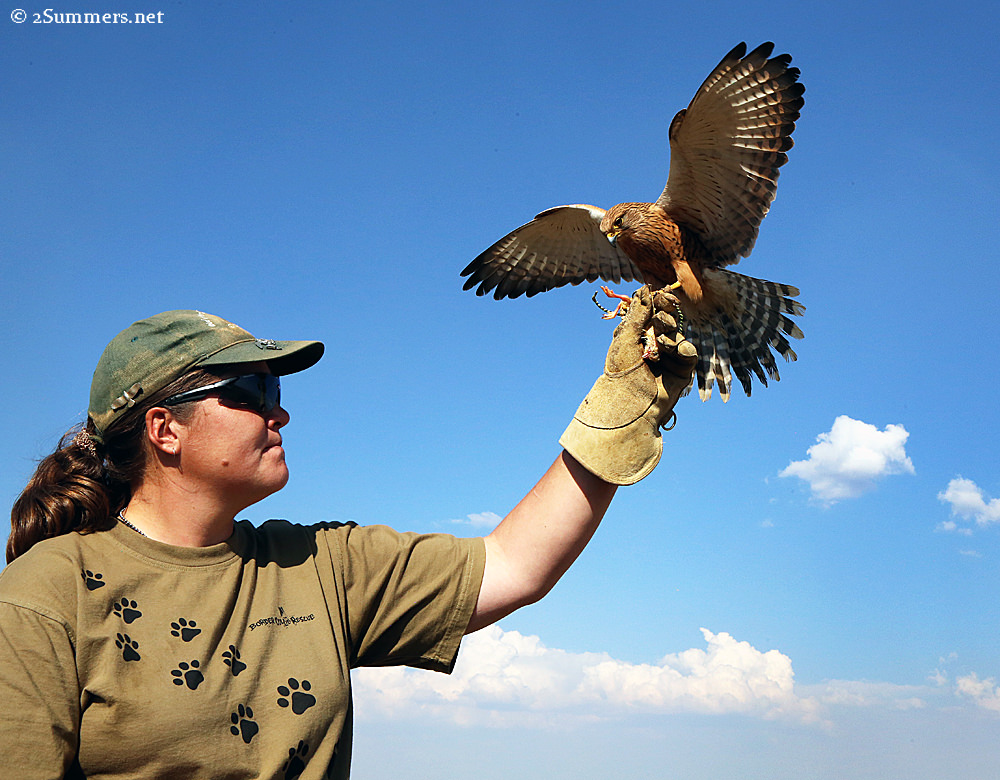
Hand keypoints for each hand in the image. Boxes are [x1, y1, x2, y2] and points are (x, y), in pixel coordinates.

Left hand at [559, 286, 696, 484]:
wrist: (631, 404)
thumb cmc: (621, 371)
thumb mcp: (626, 338)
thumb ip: (637, 313)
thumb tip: (644, 288)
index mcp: (638, 337)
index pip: (651, 314)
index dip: (657, 303)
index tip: (660, 293)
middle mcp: (654, 346)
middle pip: (667, 322)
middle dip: (666, 315)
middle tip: (663, 314)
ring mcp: (669, 358)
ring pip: (678, 335)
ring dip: (672, 333)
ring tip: (663, 339)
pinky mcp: (682, 371)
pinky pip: (689, 353)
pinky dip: (685, 348)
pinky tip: (678, 348)